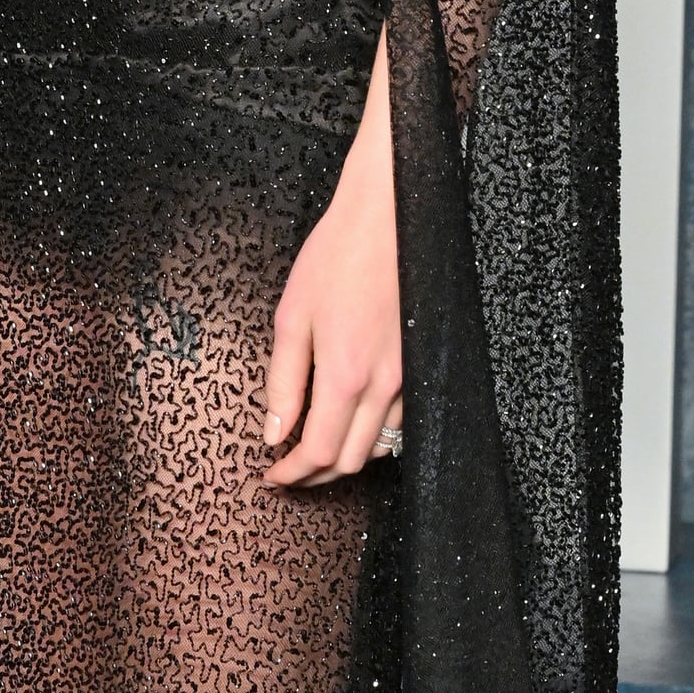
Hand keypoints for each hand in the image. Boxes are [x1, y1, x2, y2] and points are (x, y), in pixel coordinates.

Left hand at [263, 33, 402, 485]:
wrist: (388, 217)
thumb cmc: (337, 255)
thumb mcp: (292, 315)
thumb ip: (282, 381)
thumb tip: (273, 432)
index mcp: (345, 374)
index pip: (319, 454)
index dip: (293, 474)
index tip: (272, 475)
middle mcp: (383, 387)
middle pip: (352, 461)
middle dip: (317, 474)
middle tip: (288, 467)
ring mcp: (409, 379)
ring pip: (381, 447)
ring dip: (346, 457)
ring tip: (315, 447)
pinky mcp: (421, 365)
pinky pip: (401, 421)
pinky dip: (374, 434)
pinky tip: (353, 420)